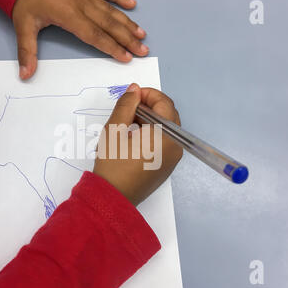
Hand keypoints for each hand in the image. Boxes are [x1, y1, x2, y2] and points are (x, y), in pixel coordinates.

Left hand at [12, 0, 148, 79]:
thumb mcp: (23, 25)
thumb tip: (25, 75)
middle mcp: (82, 3)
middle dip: (128, 39)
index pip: (95, 36)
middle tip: (143, 50)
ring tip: (141, 34)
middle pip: (110, 25)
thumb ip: (26, 51)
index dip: (112, 47)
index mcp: (69, 15)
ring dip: (127, 22)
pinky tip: (131, 2)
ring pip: (111, 10)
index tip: (126, 57)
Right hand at [93, 84, 182, 205]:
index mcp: (166, 136)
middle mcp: (175, 146)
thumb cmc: (112, 164)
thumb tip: (135, 89)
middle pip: (167, 116)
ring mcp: (173, 158)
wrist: (112, 199)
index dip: (148, 94)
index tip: (131, 96)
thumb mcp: (115, 130)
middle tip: (127, 110)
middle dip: (148, 107)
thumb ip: (126, 105)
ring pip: (165, 129)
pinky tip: (132, 139)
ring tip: (126, 124)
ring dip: (149, 120)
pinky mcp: (166, 167)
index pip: (164, 104)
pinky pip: (163, 142)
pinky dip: (151, 134)